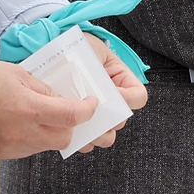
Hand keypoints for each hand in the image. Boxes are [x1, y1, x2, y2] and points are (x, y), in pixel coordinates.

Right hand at [0, 56, 97, 159]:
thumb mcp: (19, 73)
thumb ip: (46, 90)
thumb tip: (66, 101)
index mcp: (27, 109)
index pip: (72, 117)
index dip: (88, 111)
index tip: (91, 104)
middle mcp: (20, 133)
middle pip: (64, 138)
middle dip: (71, 125)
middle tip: (69, 110)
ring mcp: (8, 147)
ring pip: (46, 146)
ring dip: (51, 132)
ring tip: (38, 113)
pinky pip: (26, 150)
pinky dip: (32, 138)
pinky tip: (20, 122)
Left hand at [74, 33, 148, 153]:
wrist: (56, 51)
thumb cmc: (77, 50)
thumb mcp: (94, 52)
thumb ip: (100, 66)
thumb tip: (98, 88)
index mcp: (122, 82)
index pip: (138, 97)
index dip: (128, 98)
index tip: (111, 94)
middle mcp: (112, 102)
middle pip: (121, 120)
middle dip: (108, 120)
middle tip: (93, 113)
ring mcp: (97, 115)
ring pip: (106, 136)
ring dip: (97, 134)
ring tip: (84, 127)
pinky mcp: (80, 125)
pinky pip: (86, 143)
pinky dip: (80, 141)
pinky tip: (72, 133)